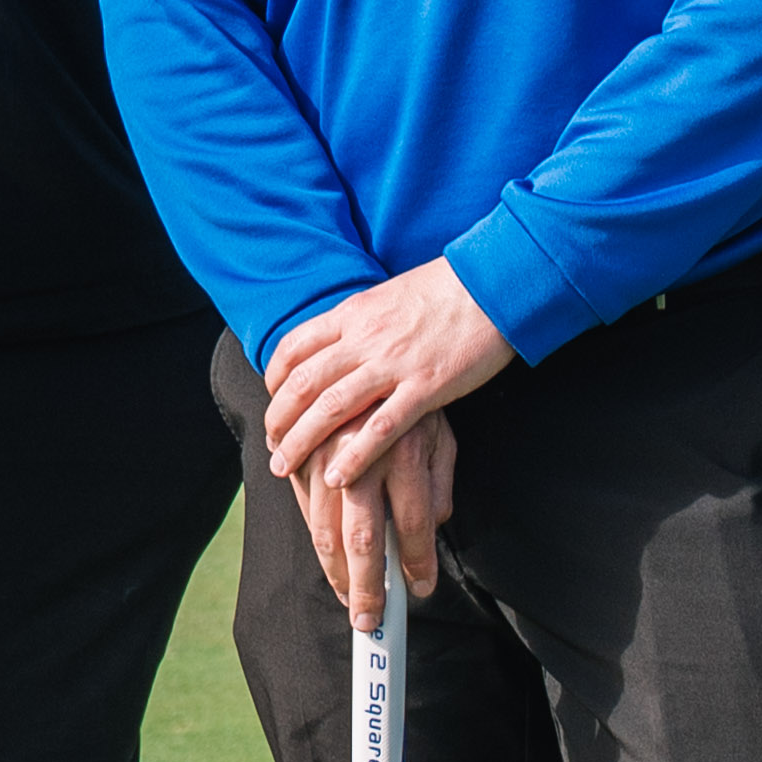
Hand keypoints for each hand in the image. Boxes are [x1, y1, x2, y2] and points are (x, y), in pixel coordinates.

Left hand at [262, 257, 512, 509]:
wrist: (491, 283)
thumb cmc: (445, 289)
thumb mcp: (388, 295)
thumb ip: (361, 321)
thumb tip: (339, 340)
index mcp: (353, 313)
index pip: (295, 348)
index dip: (275, 380)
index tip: (272, 403)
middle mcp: (364, 338)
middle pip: (304, 383)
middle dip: (279, 419)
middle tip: (270, 447)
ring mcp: (393, 364)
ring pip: (331, 407)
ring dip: (301, 442)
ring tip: (284, 467)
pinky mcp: (426, 387)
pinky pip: (381, 428)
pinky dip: (354, 456)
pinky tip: (336, 478)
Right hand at [304, 403, 457, 626]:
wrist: (366, 350)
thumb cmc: (411, 399)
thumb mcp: (440, 435)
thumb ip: (438, 483)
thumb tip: (433, 528)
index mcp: (404, 449)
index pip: (414, 524)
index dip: (418, 564)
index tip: (421, 590)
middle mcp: (361, 455)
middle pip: (363, 538)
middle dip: (367, 589)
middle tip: (369, 622)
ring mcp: (324, 454)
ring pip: (325, 529)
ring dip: (336, 573)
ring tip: (348, 600)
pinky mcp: (302, 452)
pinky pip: (304, 506)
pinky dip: (315, 538)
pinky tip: (328, 560)